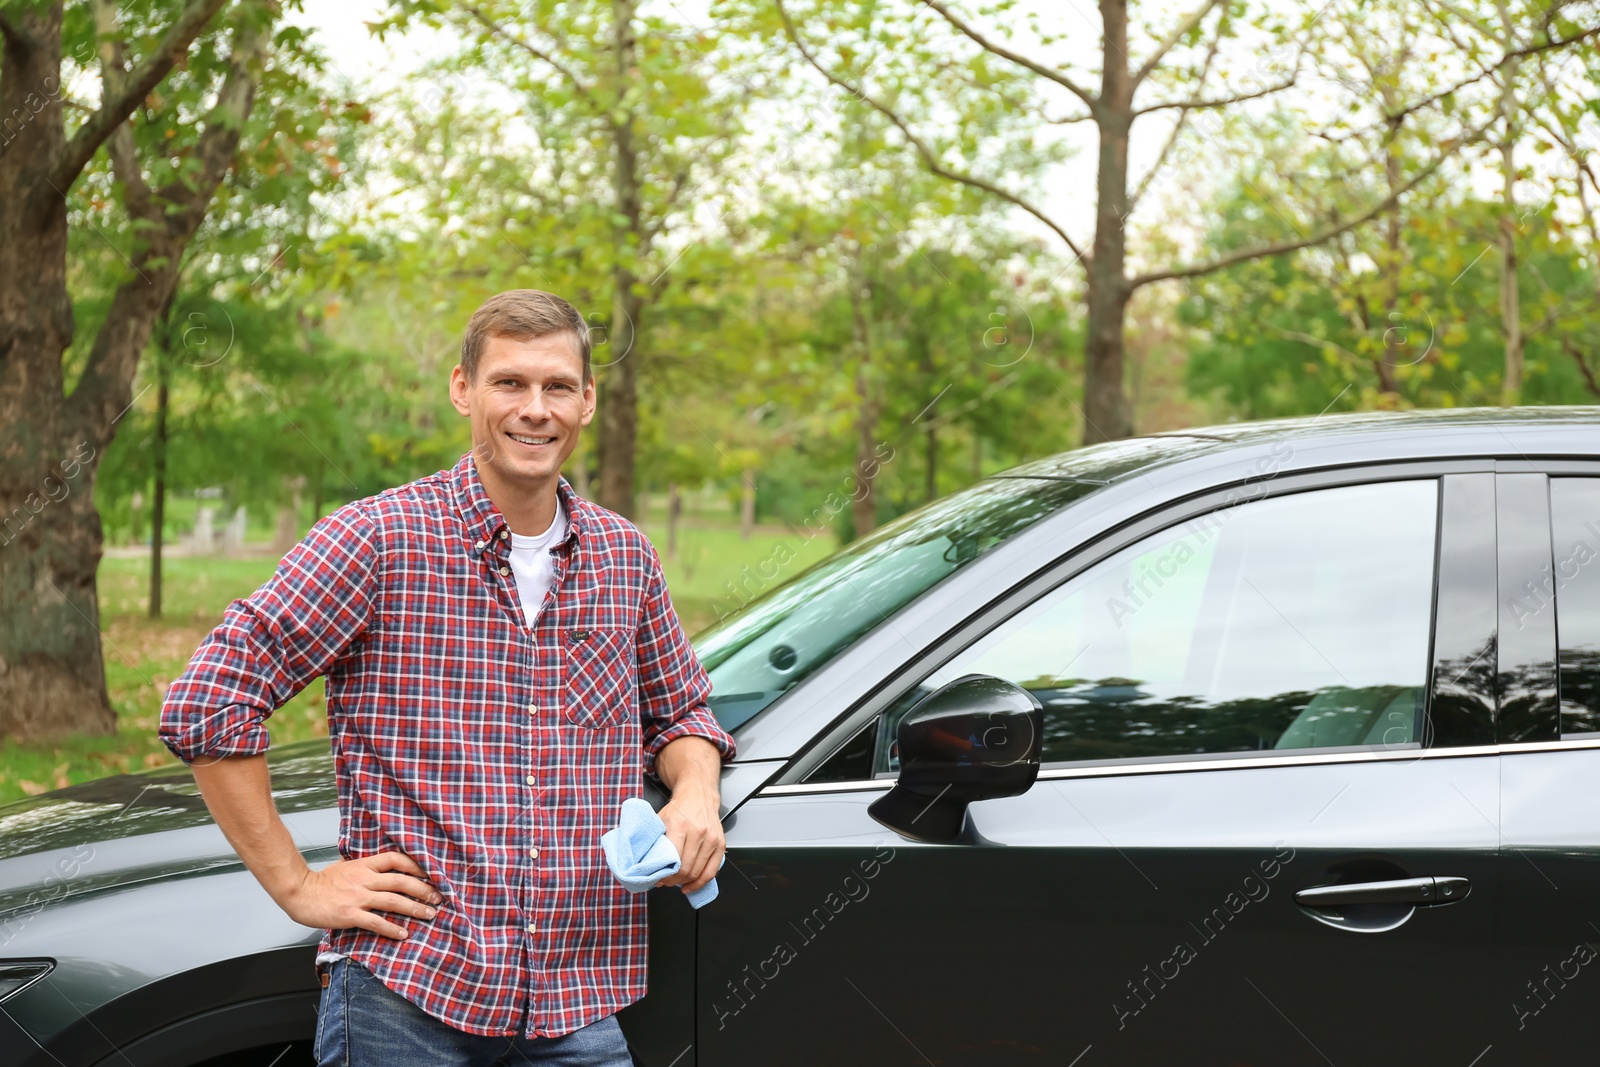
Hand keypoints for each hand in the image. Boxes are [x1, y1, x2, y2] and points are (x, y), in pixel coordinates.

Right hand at [280, 851, 440, 939]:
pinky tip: (403, 934)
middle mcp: (365, 879)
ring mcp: (358, 897)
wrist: (299, 892)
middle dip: (424, 889)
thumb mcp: (346, 866)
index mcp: (364, 865)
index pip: (396, 859)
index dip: (416, 865)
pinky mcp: (350, 914)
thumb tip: (380, 869)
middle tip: (438, 898)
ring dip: (414, 908)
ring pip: (393, 900)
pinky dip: (392, 928)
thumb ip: (364, 868)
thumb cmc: (321, 882)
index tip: (430, 874)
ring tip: (429, 915)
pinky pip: (376, 922)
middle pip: (402, 881)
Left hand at [656, 785, 724, 894]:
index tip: (658, 878)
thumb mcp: (661, 820)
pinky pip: (712, 871)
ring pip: (698, 872)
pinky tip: (691, 885)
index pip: (674, 861)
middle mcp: (698, 832)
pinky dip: (700, 882)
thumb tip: (647, 864)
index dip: (665, 875)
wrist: (698, 795)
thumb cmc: (679, 808)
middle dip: (673, 881)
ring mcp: (711, 838)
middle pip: (686, 869)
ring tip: (676, 882)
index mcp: (681, 826)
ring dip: (685, 882)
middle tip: (665, 882)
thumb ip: (655, 841)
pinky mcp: (720, 844)